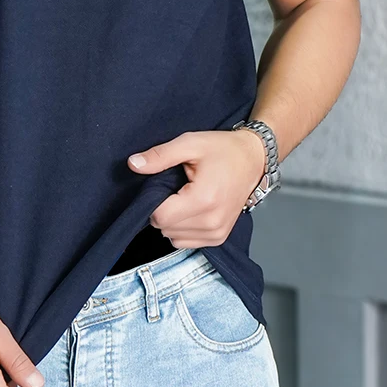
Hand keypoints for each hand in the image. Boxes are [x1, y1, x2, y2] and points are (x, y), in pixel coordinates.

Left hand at [126, 127, 265, 246]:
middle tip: (176, 188)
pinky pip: (186, 242)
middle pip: (165, 228)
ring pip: (173, 238)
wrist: (253, 159)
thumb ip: (159, 156)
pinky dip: (182, 228)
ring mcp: (217, 233)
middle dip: (163, 209)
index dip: (153, 201)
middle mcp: (212, 222)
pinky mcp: (219, 238)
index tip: (163, 186)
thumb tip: (133, 164)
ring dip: (172, 220)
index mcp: (204, 199)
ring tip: (185, 197)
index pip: (160, 217)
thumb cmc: (223, 150)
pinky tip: (191, 209)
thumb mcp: (189, 143)